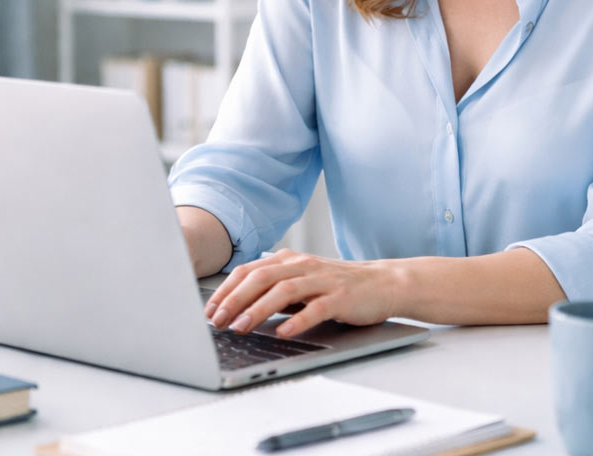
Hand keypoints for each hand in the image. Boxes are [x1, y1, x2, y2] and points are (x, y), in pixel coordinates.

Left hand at [204, 249, 398, 338]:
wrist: (383, 283)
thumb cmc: (338, 286)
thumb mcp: (302, 283)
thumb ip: (275, 290)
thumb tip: (238, 307)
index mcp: (290, 260)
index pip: (249, 270)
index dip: (226, 289)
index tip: (209, 309)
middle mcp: (303, 265)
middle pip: (261, 277)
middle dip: (234, 299)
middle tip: (217, 320)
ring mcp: (322, 280)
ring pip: (283, 290)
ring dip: (258, 309)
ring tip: (241, 327)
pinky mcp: (341, 296)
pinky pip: (315, 308)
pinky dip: (297, 320)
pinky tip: (283, 332)